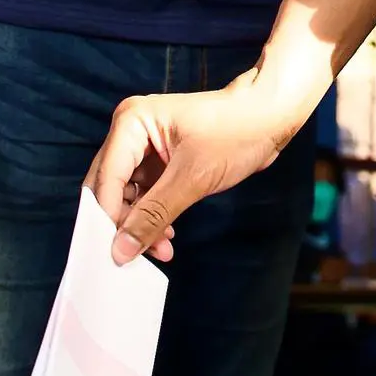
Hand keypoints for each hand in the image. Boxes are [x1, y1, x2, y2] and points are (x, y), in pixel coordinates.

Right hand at [90, 58, 326, 262]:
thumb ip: (153, 215)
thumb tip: (120, 250)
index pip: (106, 179)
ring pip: (127, 196)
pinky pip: (145, 196)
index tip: (113, 255)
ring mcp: (144, 147)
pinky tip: (167, 237)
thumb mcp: (193, 178)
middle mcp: (130, 132)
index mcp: (131, 123)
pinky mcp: (159, 162)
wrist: (270, 118)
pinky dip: (153, 217)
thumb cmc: (235, 134)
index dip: (107, 219)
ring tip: (162, 251)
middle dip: (123, 224)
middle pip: (110, 188)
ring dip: (140, 225)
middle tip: (135, 257)